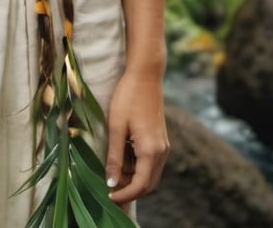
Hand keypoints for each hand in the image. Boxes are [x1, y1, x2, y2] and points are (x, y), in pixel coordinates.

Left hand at [105, 70, 168, 205]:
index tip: (109, 197)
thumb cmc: (128, 97)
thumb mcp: (116, 127)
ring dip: (133, 178)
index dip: (125, 195)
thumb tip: (112, 183)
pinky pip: (151, 163)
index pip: (140, 186)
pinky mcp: (160, 140)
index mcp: (151, 151)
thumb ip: (115, 157)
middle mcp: (161, 152)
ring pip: (150, 174)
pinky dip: (138, 166)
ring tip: (113, 169)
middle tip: (110, 188)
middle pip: (148, 185)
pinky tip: (123, 155)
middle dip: (130, 190)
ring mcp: (163, 146)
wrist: (145, 75)